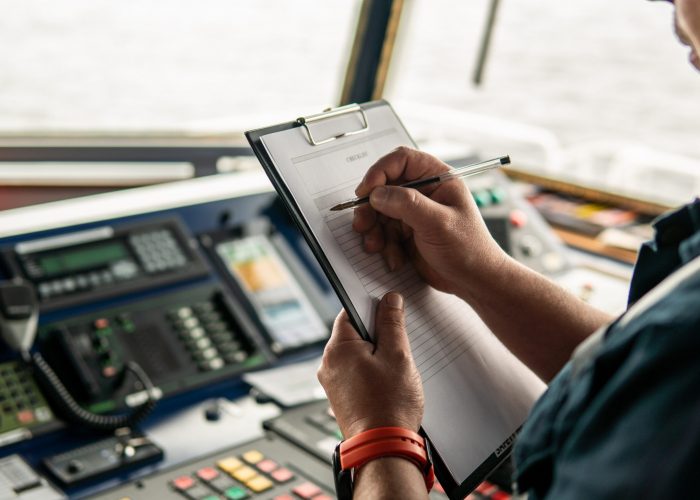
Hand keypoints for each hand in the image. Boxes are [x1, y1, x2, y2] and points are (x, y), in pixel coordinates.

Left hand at [317, 292, 423, 438]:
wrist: (382, 448)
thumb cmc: (389, 405)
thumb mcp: (397, 355)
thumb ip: (392, 323)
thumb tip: (390, 300)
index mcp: (338, 348)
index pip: (350, 311)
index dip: (371, 306)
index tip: (388, 308)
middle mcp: (328, 364)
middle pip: (353, 334)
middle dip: (376, 335)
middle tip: (399, 344)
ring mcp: (332, 383)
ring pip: (356, 355)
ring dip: (375, 355)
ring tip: (395, 369)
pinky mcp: (340, 398)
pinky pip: (354, 373)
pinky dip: (370, 372)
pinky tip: (387, 383)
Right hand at [353, 147, 506, 296]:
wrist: (473, 282)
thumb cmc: (469, 249)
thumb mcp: (438, 223)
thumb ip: (407, 204)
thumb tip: (377, 194)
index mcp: (438, 179)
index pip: (402, 160)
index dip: (380, 172)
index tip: (366, 191)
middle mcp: (424, 192)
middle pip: (384, 187)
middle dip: (371, 207)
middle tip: (363, 223)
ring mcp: (414, 213)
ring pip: (379, 211)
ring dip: (374, 230)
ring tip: (377, 246)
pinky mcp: (407, 232)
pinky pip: (384, 232)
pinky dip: (383, 245)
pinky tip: (395, 257)